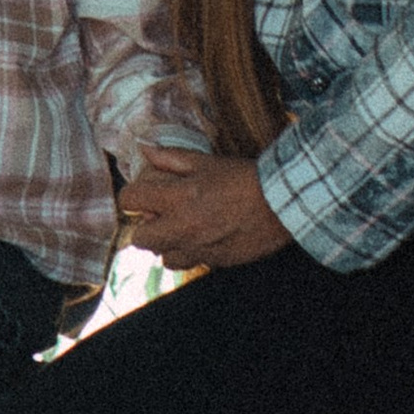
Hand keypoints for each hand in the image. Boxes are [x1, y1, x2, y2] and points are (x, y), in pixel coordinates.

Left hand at [120, 151, 290, 271]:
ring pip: (163, 257)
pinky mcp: (215, 262)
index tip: (142, 194)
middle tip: (161, 215)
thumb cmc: (245, 178)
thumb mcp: (207, 162)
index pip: (131, 200)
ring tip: (182, 229)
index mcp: (179, 197)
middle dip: (146, 226)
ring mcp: (198, 248)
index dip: (132, 196)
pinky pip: (189, 263)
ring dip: (168, 244)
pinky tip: (203, 238)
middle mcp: (183, 227)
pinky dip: (190, 253)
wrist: (282, 204)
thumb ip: (171, 158)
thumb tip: (145, 150)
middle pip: (140, 239)